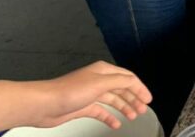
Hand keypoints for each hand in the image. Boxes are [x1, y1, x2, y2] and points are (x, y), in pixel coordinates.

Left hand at [33, 61, 151, 129]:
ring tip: (133, 116)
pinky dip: (110, 117)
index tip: (148, 99)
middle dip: (133, 99)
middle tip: (143, 110)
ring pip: (113, 100)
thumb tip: (134, 82)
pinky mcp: (83, 107)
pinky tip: (116, 124)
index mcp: (104, 71)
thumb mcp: (100, 83)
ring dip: (124, 107)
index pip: (127, 77)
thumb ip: (120, 81)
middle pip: (121, 89)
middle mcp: (98, 81)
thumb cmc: (71, 91)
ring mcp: (91, 94)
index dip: (139, 88)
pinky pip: (101, 112)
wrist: (45, 104)